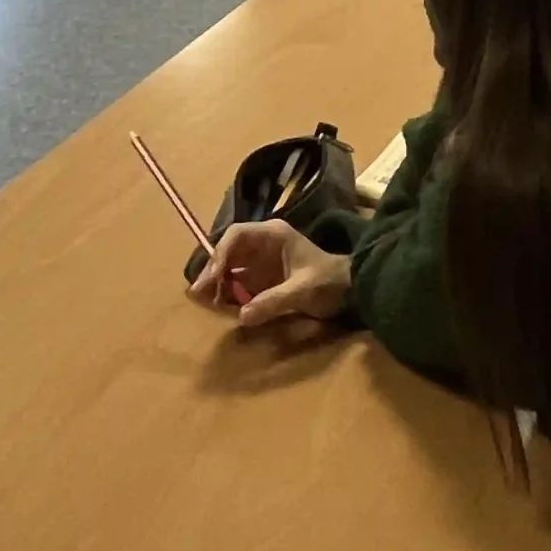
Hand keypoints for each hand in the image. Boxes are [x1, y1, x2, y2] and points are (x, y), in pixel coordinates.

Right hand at [189, 219, 350, 327]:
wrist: (353, 291)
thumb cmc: (330, 282)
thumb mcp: (302, 291)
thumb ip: (273, 301)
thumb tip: (243, 316)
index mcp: (273, 235)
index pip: (236, 236)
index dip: (219, 255)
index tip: (210, 278)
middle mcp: (263, 244)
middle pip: (229, 251)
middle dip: (212, 270)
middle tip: (197, 293)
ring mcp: (262, 262)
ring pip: (230, 268)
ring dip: (217, 284)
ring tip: (204, 302)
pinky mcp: (264, 280)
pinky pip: (239, 284)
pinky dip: (229, 295)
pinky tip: (221, 307)